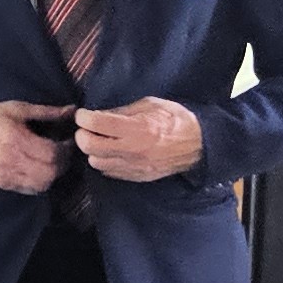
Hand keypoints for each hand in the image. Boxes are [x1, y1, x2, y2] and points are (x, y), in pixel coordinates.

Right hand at [0, 101, 71, 197]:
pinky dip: (41, 183)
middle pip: (51, 171)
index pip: (53, 153)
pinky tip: (40, 171)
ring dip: (54, 174)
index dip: (67, 149)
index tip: (69, 141)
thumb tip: (71, 112)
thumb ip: (46, 112)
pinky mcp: (4, 183)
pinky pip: (31, 190)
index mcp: (17, 139)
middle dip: (63, 162)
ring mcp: (8, 175)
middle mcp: (13, 160)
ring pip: (43, 184)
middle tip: (63, 152)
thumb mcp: (17, 109)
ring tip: (53, 163)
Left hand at [76, 99, 204, 181]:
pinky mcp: (137, 176)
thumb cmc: (176, 120)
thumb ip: (122, 111)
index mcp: (137, 128)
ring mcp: (134, 166)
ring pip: (96, 162)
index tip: (84, 114)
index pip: (97, 124)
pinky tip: (112, 152)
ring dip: (93, 150)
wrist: (200, 145)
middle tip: (87, 128)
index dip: (84, 117)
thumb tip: (99, 115)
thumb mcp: (150, 105)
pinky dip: (105, 161)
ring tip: (100, 141)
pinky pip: (109, 172)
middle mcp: (132, 150)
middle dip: (83, 135)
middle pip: (89, 146)